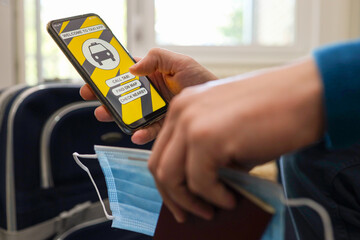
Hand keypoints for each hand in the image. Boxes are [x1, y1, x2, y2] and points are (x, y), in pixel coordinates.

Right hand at [80, 48, 216, 143]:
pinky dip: (140, 133)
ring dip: (115, 115)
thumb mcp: (181, 62)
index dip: (106, 74)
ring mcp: (154, 111)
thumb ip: (157, 58)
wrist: (220, 106)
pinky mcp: (162, 126)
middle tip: (92, 98)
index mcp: (151, 74)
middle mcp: (150, 93)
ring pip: (129, 114)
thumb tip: (132, 68)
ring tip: (105, 115)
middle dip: (104, 96)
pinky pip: (148, 131)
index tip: (92, 77)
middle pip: (121, 95)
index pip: (124, 72)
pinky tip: (136, 134)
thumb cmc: (203, 80)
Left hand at [148, 58, 324, 221]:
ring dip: (190, 201)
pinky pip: (199, 182)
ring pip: (170, 177)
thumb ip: (207, 153)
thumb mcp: (228, 130)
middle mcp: (181, 111)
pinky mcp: (207, 138)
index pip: (160, 151)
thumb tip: (200, 187)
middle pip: (158, 166)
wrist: (306, 94)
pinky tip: (230, 198)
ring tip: (213, 208)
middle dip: (172, 197)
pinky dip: (213, 196)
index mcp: (183, 106)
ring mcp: (191, 123)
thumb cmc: (272, 112)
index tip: (180, 201)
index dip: (168, 183)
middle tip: (189, 213)